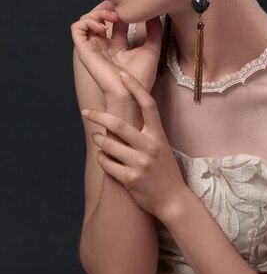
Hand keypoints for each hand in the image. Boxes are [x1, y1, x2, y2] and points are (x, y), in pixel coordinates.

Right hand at [71, 0, 162, 97]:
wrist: (131, 93)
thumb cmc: (141, 78)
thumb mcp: (152, 48)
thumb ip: (154, 31)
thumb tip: (155, 13)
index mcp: (117, 45)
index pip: (114, 20)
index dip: (120, 9)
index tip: (131, 7)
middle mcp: (103, 44)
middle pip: (98, 16)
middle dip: (107, 7)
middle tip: (120, 7)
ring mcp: (93, 47)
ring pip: (86, 19)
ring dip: (98, 12)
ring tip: (113, 17)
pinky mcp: (84, 50)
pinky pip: (77, 28)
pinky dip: (87, 21)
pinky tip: (104, 27)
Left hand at [81, 70, 187, 220]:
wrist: (172, 199)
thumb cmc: (164, 169)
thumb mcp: (161, 145)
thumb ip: (146, 130)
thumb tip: (125, 112)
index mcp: (159, 134)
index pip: (148, 104)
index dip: (135, 87)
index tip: (122, 74)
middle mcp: (150, 146)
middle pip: (120, 124)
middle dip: (99, 116)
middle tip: (85, 111)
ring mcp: (140, 163)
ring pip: (109, 145)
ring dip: (99, 140)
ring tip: (97, 138)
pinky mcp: (130, 180)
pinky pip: (107, 164)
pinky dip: (102, 159)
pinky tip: (104, 157)